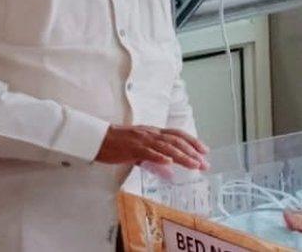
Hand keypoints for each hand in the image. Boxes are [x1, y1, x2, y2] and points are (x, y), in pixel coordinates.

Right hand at [95, 125, 209, 169]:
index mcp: (152, 132)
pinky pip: (148, 152)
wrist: (97, 138)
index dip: (192, 141)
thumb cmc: (116, 144)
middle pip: (176, 141)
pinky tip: (169, 162)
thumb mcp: (138, 149)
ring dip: (182, 156)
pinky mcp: (132, 147)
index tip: (204, 151)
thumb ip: (153, 158)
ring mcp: (142, 140)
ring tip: (193, 164)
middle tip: (204, 163)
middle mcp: (150, 134)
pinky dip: (159, 156)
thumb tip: (167, 169)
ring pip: (166, 147)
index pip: (177, 135)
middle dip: (192, 152)